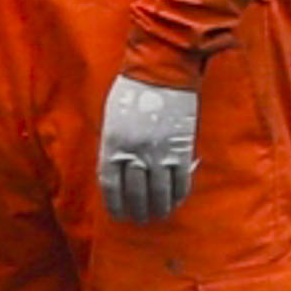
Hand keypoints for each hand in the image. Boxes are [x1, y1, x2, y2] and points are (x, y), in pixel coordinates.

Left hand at [98, 72, 199, 225]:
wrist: (162, 72)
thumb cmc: (133, 91)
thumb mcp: (112, 118)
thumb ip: (114, 144)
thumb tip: (118, 167)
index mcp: (112, 144)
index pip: (110, 185)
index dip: (115, 203)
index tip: (119, 215)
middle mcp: (134, 152)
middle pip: (134, 192)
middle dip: (137, 209)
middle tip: (140, 219)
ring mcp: (158, 152)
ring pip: (158, 190)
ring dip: (159, 206)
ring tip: (159, 215)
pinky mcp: (180, 148)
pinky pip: (180, 179)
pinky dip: (178, 193)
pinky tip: (176, 200)